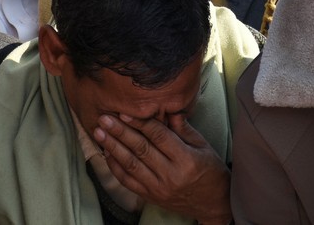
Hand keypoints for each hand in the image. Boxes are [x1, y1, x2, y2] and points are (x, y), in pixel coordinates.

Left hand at [94, 113, 231, 224]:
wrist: (213, 203)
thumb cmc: (211, 170)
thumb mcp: (204, 146)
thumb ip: (184, 129)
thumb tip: (169, 110)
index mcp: (186, 159)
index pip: (160, 137)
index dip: (141, 123)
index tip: (125, 112)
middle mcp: (170, 174)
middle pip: (141, 149)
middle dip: (120, 132)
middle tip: (104, 119)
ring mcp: (158, 187)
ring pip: (130, 164)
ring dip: (112, 147)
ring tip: (99, 133)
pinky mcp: (150, 196)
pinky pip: (127, 181)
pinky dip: (115, 166)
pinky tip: (106, 152)